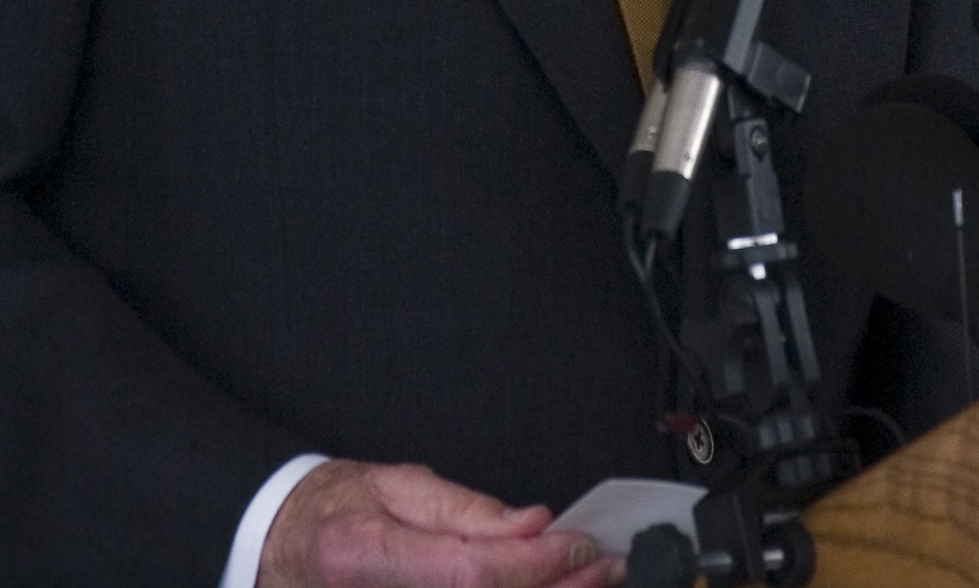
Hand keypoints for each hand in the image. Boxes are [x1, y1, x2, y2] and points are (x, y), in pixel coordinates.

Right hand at [256, 459, 625, 587]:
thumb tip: (533, 523)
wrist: (282, 549)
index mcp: (367, 556)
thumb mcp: (396, 486)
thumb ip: (466, 510)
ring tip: (592, 584)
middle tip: (609, 569)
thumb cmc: (335, 511)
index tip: (583, 544)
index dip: (536, 564)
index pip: (472, 573)